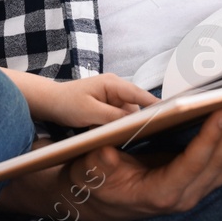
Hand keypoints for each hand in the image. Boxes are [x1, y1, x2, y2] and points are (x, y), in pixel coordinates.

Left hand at [30, 73, 158, 128]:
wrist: (51, 102)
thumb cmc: (66, 103)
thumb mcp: (89, 112)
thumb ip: (112, 116)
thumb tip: (133, 121)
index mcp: (113, 84)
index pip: (140, 94)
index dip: (156, 105)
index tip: (171, 114)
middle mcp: (116, 88)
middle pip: (137, 106)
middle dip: (140, 120)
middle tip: (145, 135)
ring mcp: (113, 97)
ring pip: (129, 114)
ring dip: (126, 126)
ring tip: (123, 136)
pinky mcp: (109, 106)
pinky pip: (120, 118)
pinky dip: (118, 126)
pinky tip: (113, 134)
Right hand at [47, 100, 221, 220]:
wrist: (101, 199)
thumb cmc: (95, 180)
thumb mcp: (90, 168)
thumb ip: (99, 162)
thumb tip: (106, 151)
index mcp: (159, 193)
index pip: (192, 166)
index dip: (209, 140)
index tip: (221, 112)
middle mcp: (183, 197)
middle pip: (220, 164)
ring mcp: (195, 191)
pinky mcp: (199, 182)